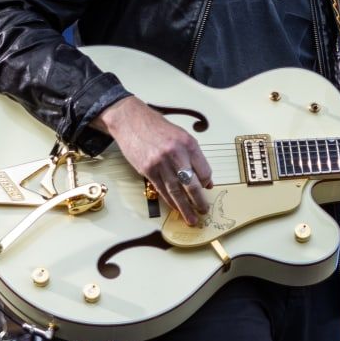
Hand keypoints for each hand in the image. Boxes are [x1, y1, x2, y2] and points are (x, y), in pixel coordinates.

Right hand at [94, 95, 213, 225]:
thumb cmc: (158, 128)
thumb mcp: (182, 137)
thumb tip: (206, 180)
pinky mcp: (147, 170)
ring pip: (176, 191)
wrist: (132, 121)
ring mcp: (160, 163)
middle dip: (199, 201)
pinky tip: (175, 208)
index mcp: (188, 144)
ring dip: (185, 208)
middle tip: (204, 211)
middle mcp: (175, 154)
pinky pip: (161, 190)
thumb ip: (194, 157)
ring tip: (191, 218)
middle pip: (192, 184)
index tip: (207, 189)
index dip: (207, 182)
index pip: (204, 171)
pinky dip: (169, 201)